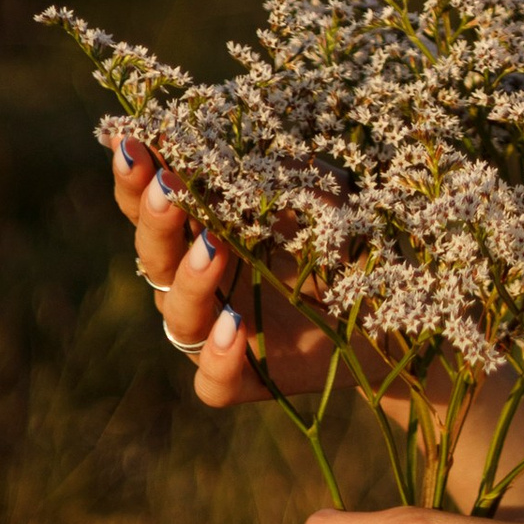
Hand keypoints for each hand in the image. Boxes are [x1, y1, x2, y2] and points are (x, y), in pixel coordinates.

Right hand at [107, 133, 330, 411]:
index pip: (155, 203)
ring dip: (189, 280)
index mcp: (206, 231)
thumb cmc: (349, 242)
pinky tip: (235, 328)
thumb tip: (264, 147)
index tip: (130, 140)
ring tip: (212, 249)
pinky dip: (218, 358)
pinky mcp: (248, 380)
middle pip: (154, 257)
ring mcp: (219, 333)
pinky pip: (213, 382)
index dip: (136, 176)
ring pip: (178, 317)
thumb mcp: (328, 196)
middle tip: (165, 188)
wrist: (392, 315)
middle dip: (154, 220)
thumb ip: (297, 173)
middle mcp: (201, 284)